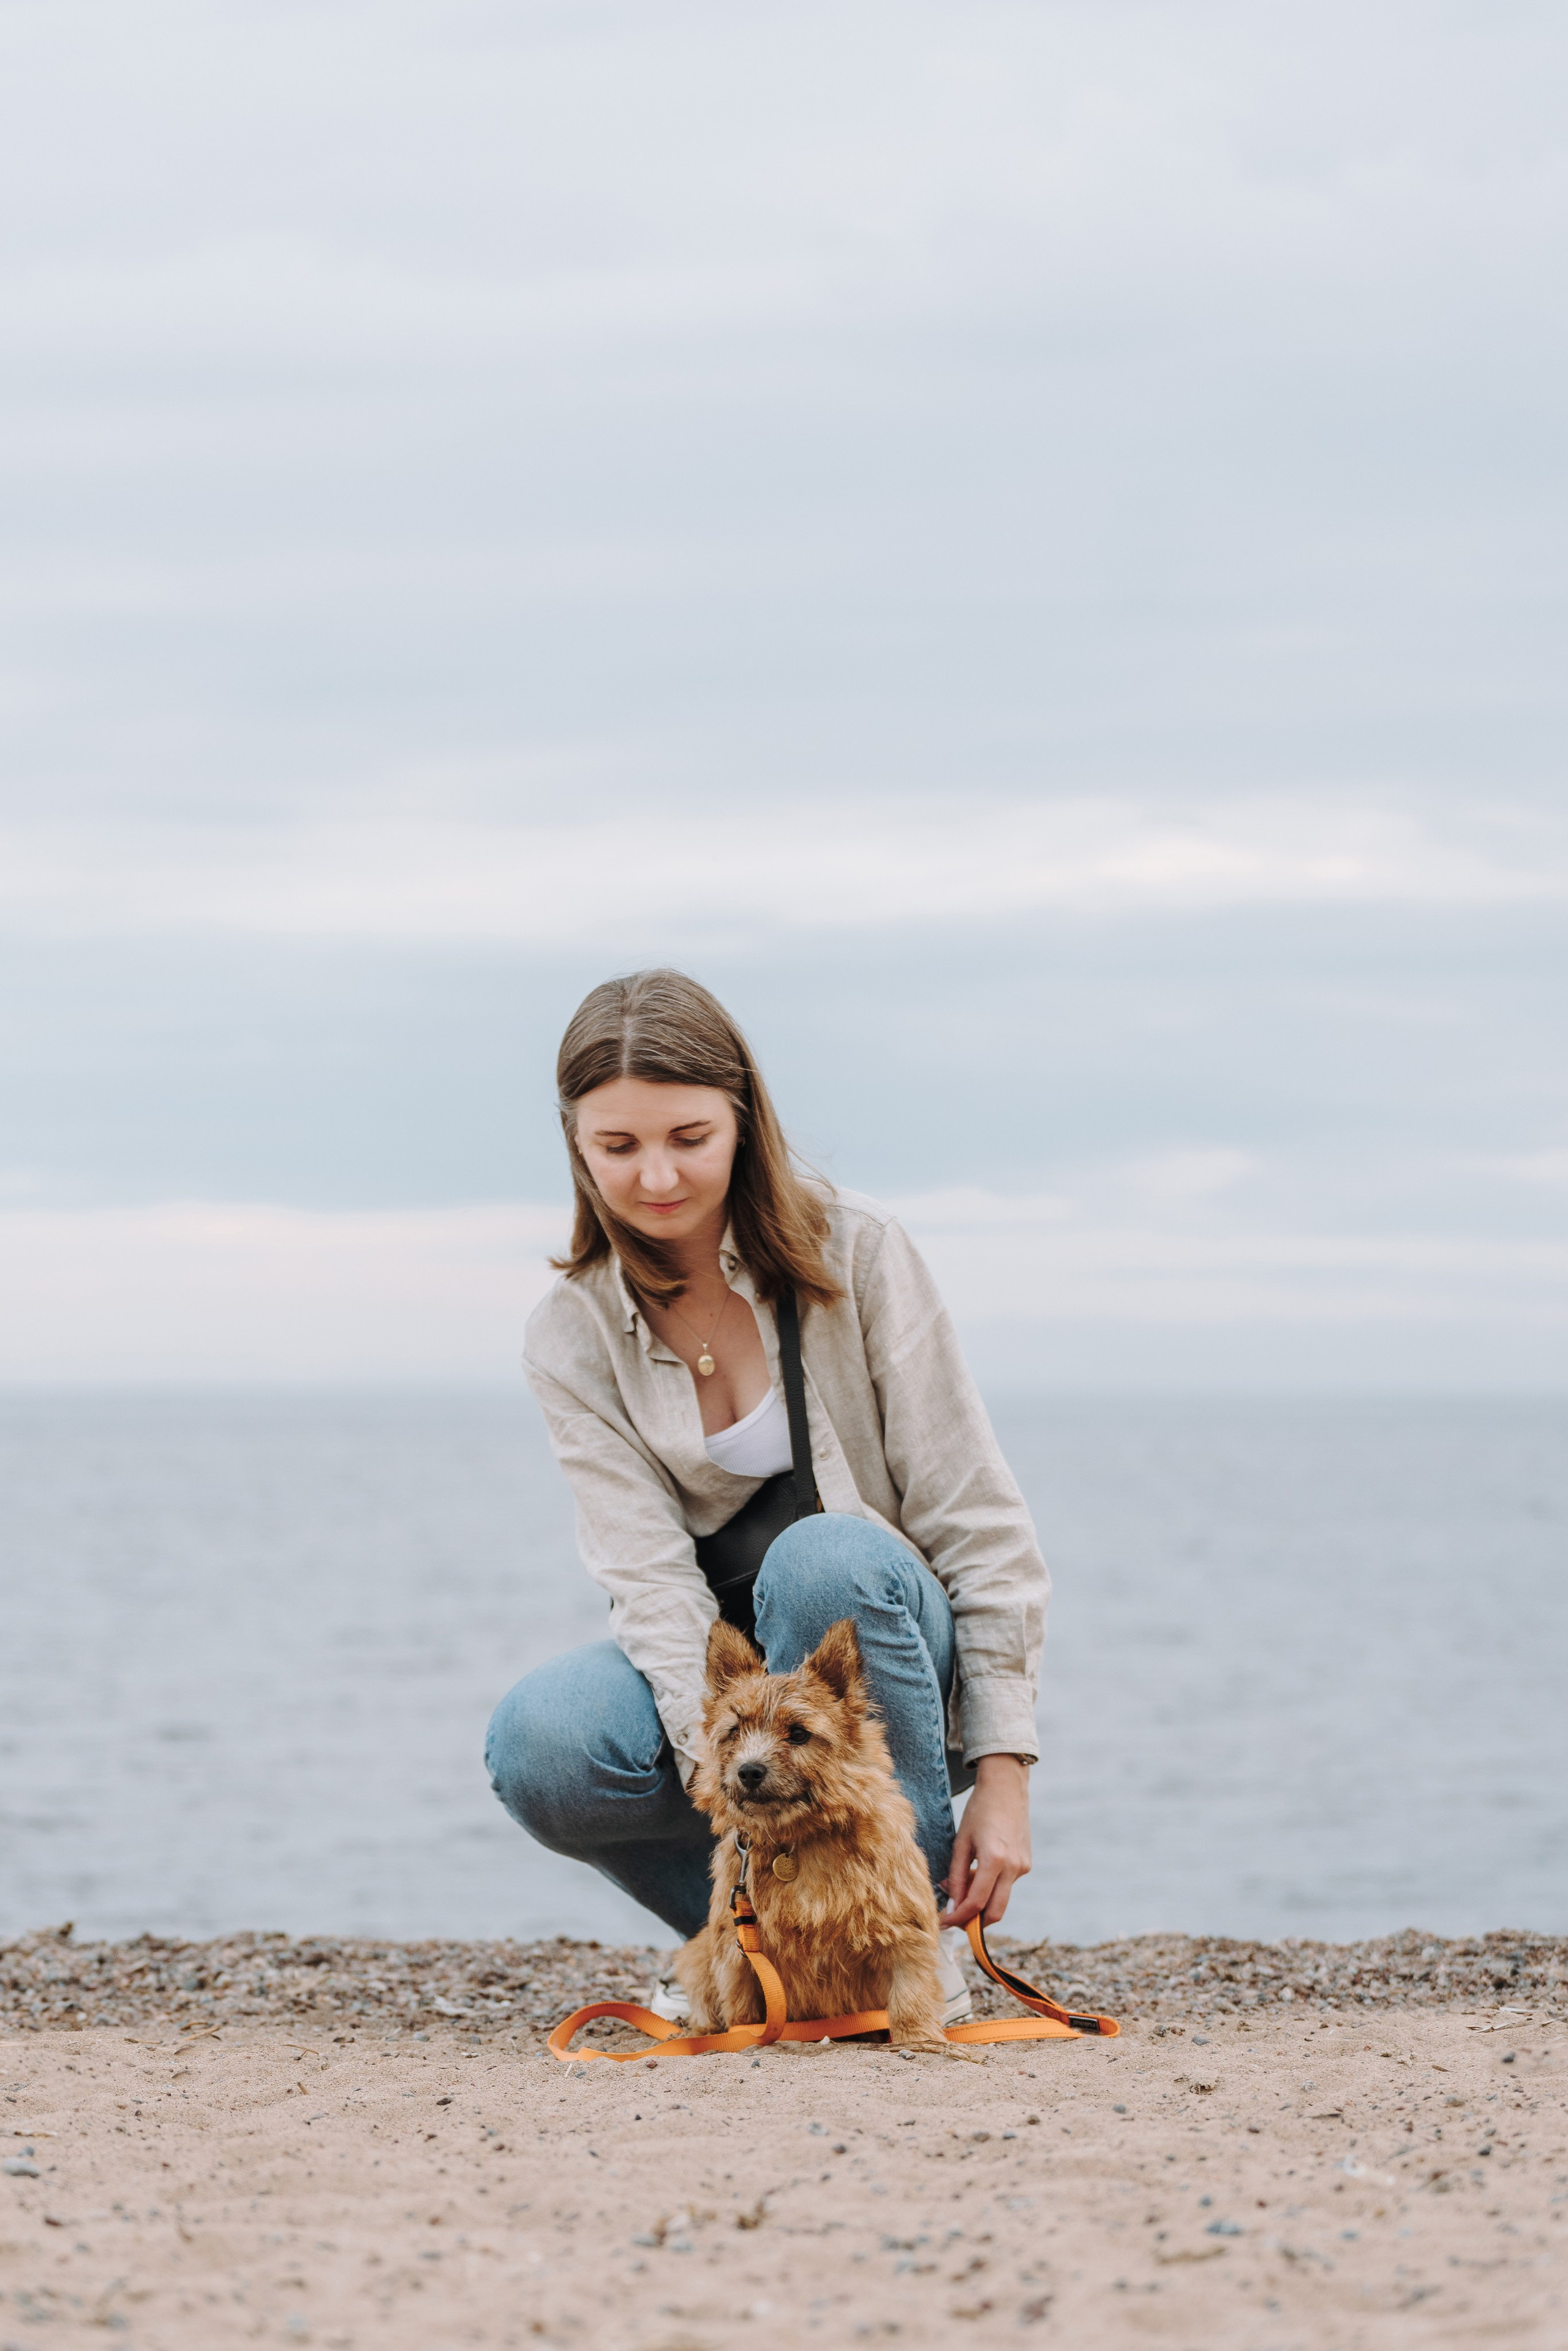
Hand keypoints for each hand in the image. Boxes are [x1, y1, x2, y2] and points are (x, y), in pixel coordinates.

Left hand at [941, 1753, 1032, 1928]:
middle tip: (953, 1919)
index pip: (976, 1903)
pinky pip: (1007, 1885)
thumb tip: (951, 1906)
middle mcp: (1014, 1867)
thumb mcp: (961, 1843)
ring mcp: (1023, 1867)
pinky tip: (977, 1871)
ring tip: (960, 1887)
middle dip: (973, 1922)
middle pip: (994, 1912)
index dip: (958, 1917)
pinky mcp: (1026, 1864)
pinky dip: (991, 1887)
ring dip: (981, 1903)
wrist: (1006, 1788)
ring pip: (1001, 1899)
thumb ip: (956, 1877)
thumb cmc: (979, 1811)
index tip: (942, 1923)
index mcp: (995, 1860)